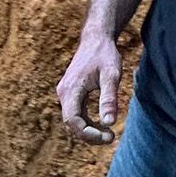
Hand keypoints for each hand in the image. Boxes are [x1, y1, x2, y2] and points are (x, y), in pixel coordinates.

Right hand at [56, 30, 123, 144]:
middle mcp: (64, 93)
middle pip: (70, 124)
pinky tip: (101, 125)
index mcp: (71, 90)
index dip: (88, 133)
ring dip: (88, 131)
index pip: (73, 121)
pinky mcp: (70, 93)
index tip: (109, 135)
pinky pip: (75, 114)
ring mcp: (65, 93)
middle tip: (111, 137)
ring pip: (72, 121)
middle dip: (89, 135)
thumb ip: (109, 98)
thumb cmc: (105, 54)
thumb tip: (109, 123)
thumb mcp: (111, 75)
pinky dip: (87, 123)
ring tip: (108, 134)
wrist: (96, 38)